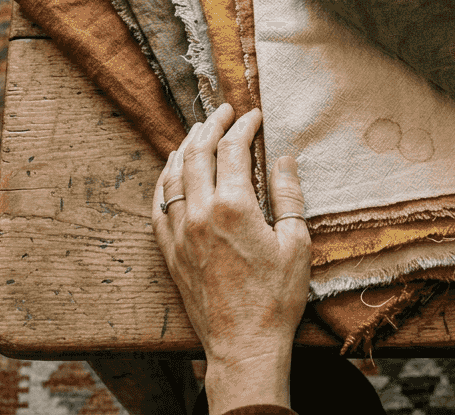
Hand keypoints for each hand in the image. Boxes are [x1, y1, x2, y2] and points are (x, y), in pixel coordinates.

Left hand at [152, 103, 310, 410]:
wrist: (244, 343)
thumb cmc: (276, 297)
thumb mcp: (296, 243)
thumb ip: (288, 195)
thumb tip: (284, 159)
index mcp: (234, 206)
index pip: (234, 149)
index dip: (244, 126)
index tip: (254, 115)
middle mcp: (200, 213)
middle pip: (198, 153)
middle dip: (211, 125)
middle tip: (223, 111)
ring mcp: (180, 232)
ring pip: (174, 174)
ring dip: (185, 146)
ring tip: (197, 132)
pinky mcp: (170, 251)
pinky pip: (159, 205)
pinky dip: (164, 180)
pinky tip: (171, 171)